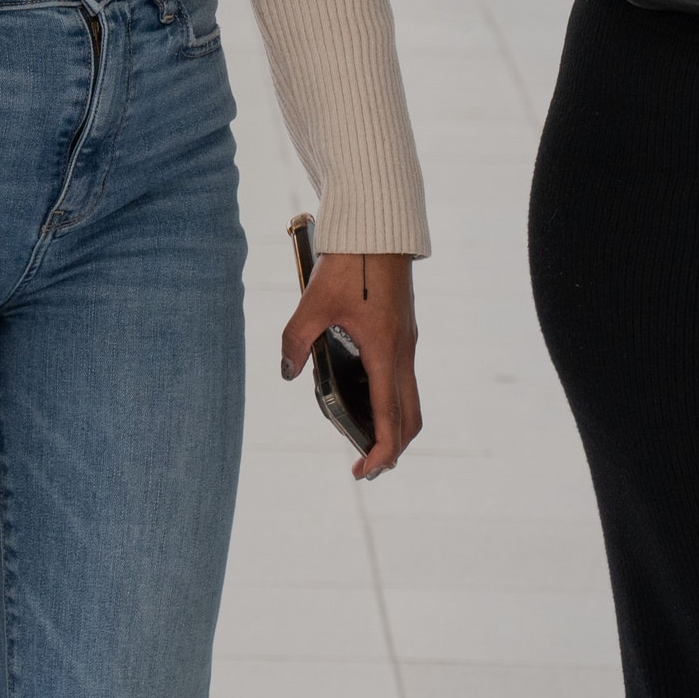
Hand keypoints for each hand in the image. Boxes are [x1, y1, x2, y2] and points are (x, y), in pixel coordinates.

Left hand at [282, 250, 423, 479]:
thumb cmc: (349, 261)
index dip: (379, 452)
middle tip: (367, 467)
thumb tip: (288, 372)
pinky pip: (404, 377)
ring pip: (410, 398)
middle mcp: (402, 352)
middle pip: (410, 418)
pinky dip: (393, 400)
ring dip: (395, 426)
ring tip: (366, 438)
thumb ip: (297, 339)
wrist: (378, 227)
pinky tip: (365, 395)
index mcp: (384, 351)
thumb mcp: (313, 301)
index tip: (361, 471)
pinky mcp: (403, 330)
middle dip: (393, 448)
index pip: (389, 418)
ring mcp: (407, 341)